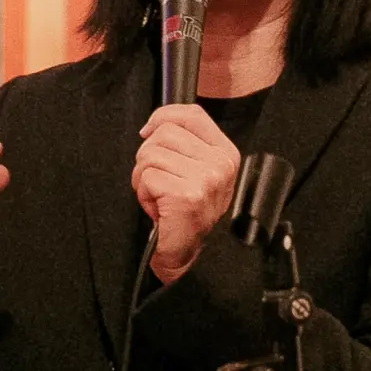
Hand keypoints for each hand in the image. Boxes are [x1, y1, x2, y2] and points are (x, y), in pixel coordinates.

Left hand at [135, 104, 240, 283]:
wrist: (191, 256)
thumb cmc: (187, 213)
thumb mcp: (197, 172)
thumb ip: (184, 145)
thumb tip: (151, 127)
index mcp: (226, 153)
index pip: (191, 114)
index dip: (162, 117)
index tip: (148, 133)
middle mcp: (221, 164)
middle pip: (164, 133)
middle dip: (149, 156)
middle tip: (159, 181)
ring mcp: (206, 179)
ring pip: (150, 155)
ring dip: (144, 178)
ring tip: (159, 196)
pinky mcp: (186, 195)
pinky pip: (147, 177)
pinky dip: (144, 194)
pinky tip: (158, 208)